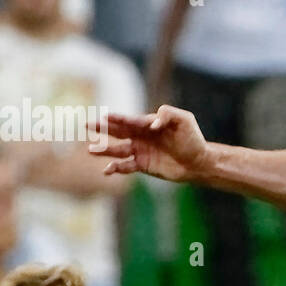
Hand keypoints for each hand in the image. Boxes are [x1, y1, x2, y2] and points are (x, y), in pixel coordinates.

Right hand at [88, 105, 211, 182]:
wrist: (198, 162)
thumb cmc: (193, 138)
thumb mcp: (184, 120)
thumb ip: (168, 114)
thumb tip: (153, 123)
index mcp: (148, 123)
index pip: (130, 120)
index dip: (118, 118)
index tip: (105, 116)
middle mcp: (140, 135)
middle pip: (117, 131)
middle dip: (102, 128)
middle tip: (87, 125)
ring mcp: (140, 150)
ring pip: (118, 149)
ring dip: (104, 150)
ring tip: (91, 150)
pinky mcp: (142, 164)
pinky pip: (125, 166)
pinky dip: (116, 168)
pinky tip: (107, 170)